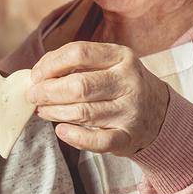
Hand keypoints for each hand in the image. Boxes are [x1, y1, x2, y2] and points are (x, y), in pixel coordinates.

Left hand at [29, 41, 172, 155]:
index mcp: (121, 56)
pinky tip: (60, 130)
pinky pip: (97, 140)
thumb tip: (37, 73)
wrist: (159, 113)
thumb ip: (76, 65)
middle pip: (79, 85)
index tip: (35, 75)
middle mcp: (129, 82)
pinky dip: (75, 137)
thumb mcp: (108, 64)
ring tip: (42, 111)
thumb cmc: (121, 84)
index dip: (50, 64)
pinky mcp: (128, 137)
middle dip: (48, 91)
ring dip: (55, 112)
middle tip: (33, 96)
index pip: (79, 53)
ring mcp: (130, 111)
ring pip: (84, 113)